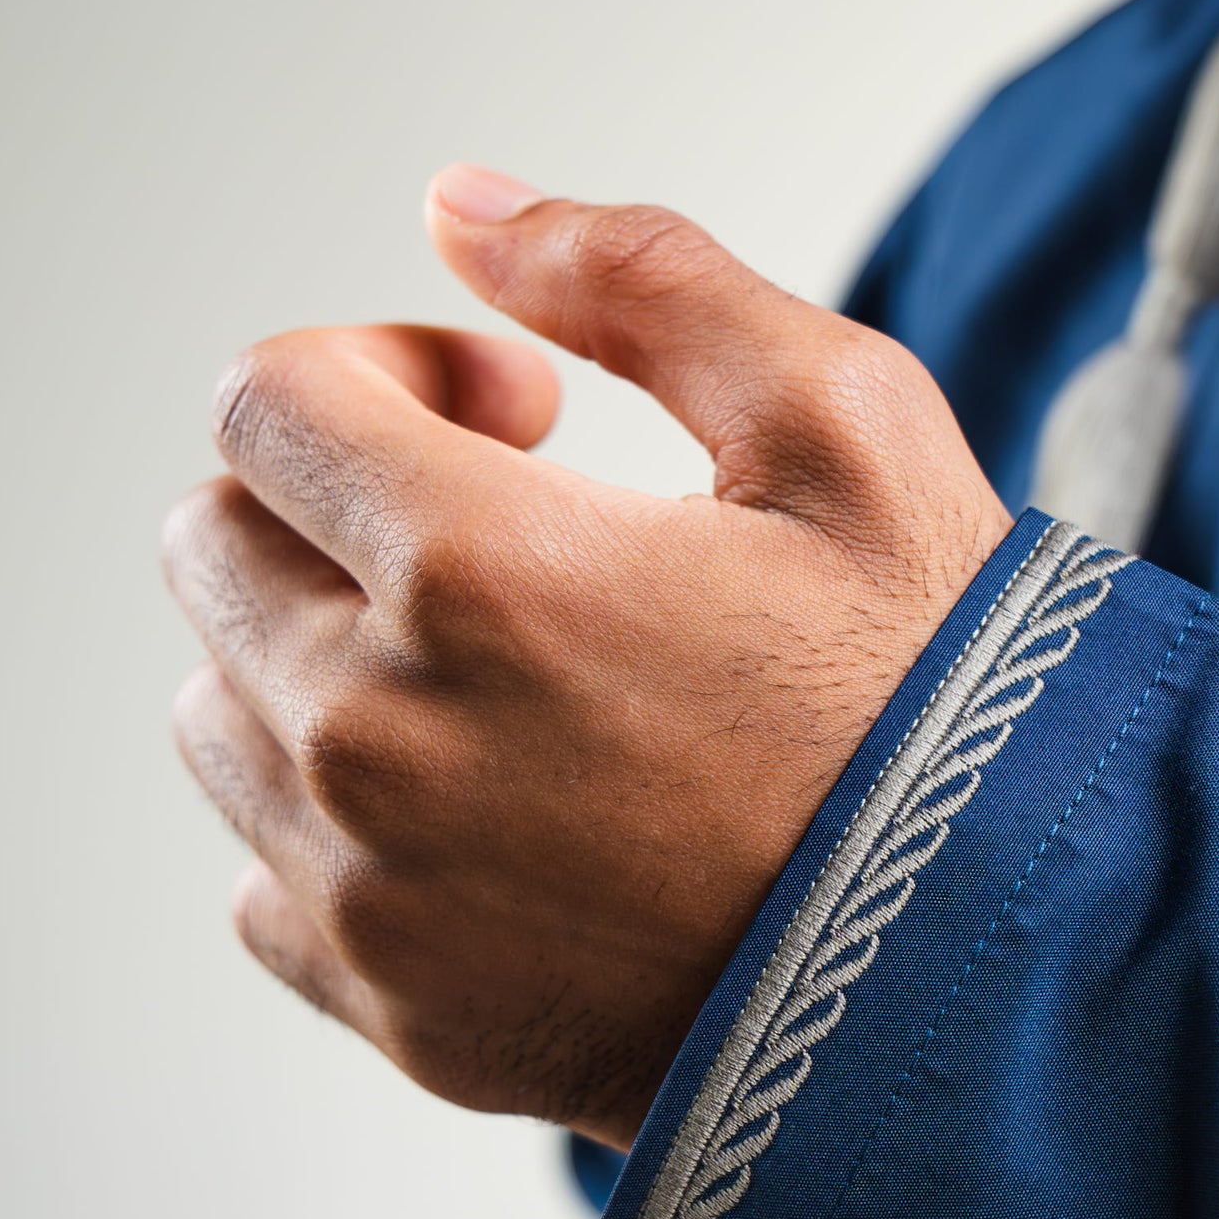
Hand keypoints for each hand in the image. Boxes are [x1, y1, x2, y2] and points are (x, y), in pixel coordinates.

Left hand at [163, 168, 1012, 1148]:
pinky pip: (267, 885)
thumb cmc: (943, 710)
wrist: (1003, 977)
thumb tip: (459, 207)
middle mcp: (382, 741)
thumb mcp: (849, 429)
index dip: (384, 367)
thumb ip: (639, 279)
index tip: (513, 417)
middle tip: (510, 536)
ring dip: (322, 659)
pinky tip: (489, 818)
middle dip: (336, 502)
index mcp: (476, 571)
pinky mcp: (397, 1011)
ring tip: (504, 681)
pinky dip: (339, 834)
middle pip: (215, 545)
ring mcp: (375, 895)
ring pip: (221, 715)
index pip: (265, 401)